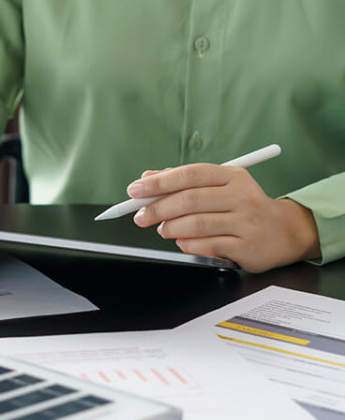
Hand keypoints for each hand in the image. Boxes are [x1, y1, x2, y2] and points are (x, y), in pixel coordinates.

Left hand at [128, 164, 318, 271]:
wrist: (285, 232)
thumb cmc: (245, 207)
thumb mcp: (220, 187)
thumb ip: (184, 182)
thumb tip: (148, 177)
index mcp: (233, 176)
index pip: (190, 174)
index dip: (158, 182)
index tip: (135, 191)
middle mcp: (242, 196)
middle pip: (190, 200)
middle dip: (158, 209)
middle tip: (141, 216)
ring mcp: (245, 221)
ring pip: (196, 224)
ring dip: (171, 228)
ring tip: (163, 229)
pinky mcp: (245, 245)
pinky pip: (206, 245)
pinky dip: (187, 244)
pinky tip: (182, 241)